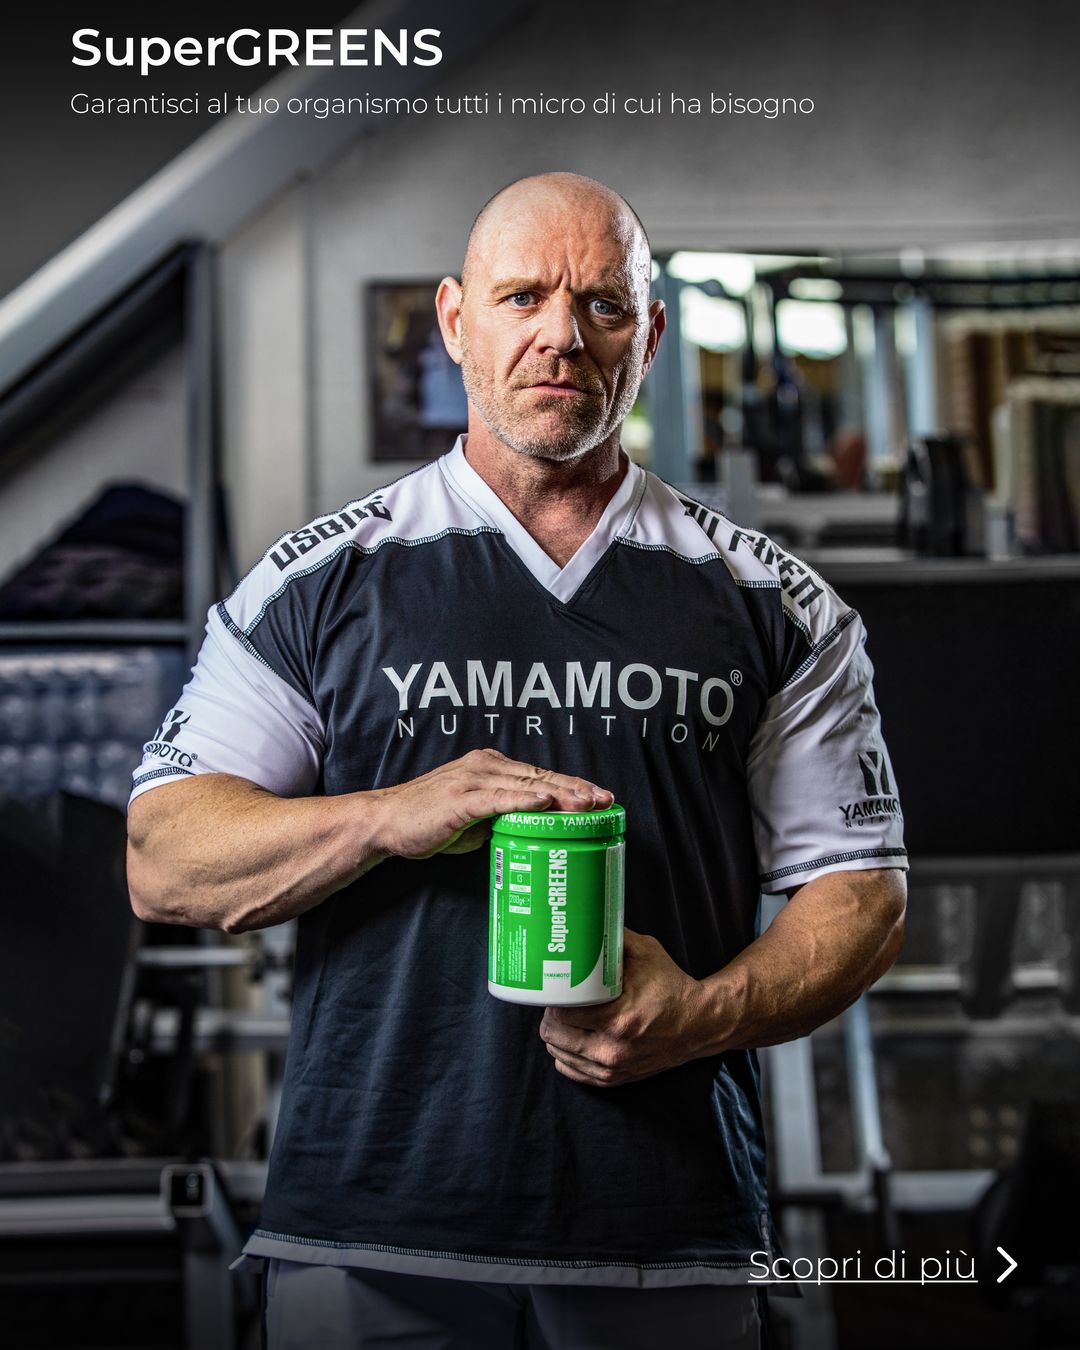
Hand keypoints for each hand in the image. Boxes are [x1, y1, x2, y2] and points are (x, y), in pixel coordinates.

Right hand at [369, 748, 612, 859]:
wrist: (387, 822)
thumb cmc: (430, 820)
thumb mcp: (475, 817)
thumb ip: (503, 817)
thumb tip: (532, 830)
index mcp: (491, 767)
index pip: (540, 775)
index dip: (572, 784)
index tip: (600, 796)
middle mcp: (485, 765)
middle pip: (540, 776)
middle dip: (576, 788)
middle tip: (605, 799)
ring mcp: (473, 779)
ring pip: (526, 785)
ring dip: (560, 794)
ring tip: (586, 803)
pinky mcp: (461, 798)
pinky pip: (499, 798)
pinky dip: (524, 800)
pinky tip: (545, 803)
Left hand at [539, 928, 706, 1086]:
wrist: (698, 1024)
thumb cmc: (671, 986)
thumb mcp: (646, 953)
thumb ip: (615, 938)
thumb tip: (588, 921)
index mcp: (618, 1018)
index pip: (562, 1013)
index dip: (553, 998)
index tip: (556, 986)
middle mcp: (613, 1049)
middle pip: (554, 1035)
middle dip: (551, 1015)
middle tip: (558, 1000)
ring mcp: (613, 1068)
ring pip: (559, 1054)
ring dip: (557, 1034)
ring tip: (565, 1016)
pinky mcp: (615, 1079)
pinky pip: (572, 1071)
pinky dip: (566, 1055)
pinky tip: (572, 1038)